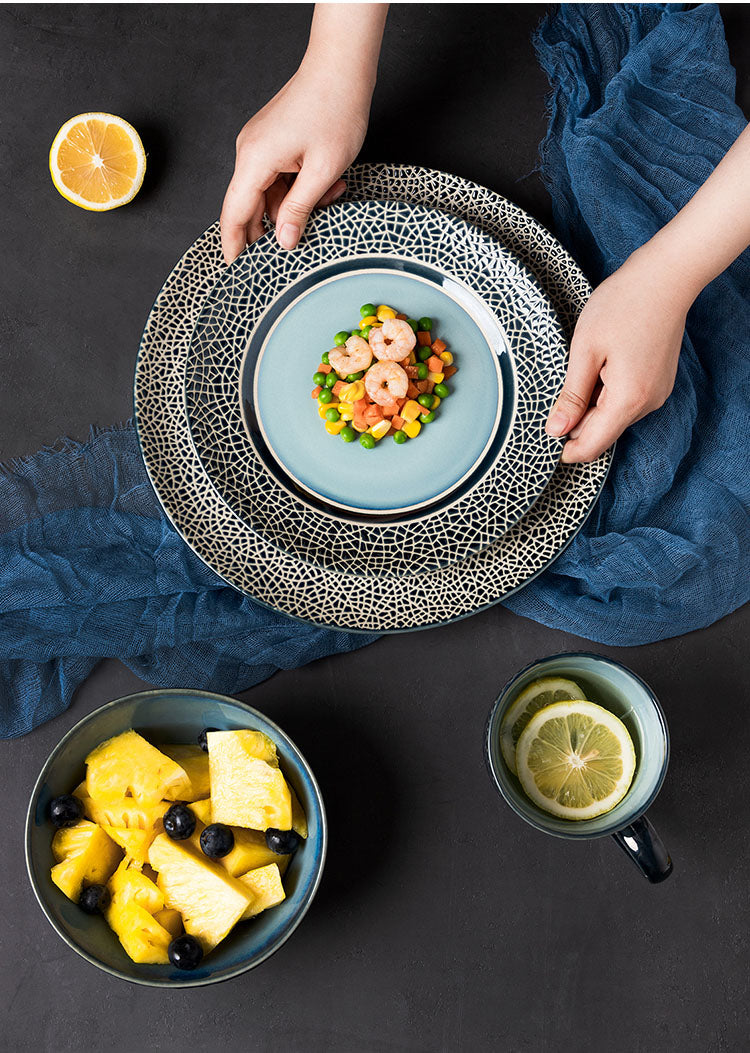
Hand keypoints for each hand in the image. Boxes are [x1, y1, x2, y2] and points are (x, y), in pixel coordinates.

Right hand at [220, 63, 369, 263]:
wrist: (341, 65)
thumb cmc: (335, 108)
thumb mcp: (323, 170)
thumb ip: (299, 209)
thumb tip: (284, 241)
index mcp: (255, 160)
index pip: (234, 212)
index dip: (234, 243)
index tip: (234, 267)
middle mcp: (250, 151)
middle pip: (251, 205)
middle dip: (278, 225)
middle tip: (301, 240)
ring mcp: (261, 144)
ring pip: (271, 192)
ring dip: (298, 203)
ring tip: (331, 195)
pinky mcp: (273, 140)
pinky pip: (280, 176)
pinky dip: (300, 187)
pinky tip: (327, 183)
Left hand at [546, 248, 689, 462]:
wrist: (665, 277)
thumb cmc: (623, 305)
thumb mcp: (585, 350)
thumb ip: (571, 396)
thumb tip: (555, 431)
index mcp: (627, 400)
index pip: (592, 446)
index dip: (565, 450)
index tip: (543, 441)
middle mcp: (647, 404)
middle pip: (602, 433)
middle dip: (576, 423)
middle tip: (556, 392)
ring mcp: (657, 394)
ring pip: (613, 417)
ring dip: (591, 405)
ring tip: (582, 368)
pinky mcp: (659, 383)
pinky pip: (626, 401)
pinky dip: (607, 394)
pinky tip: (600, 366)